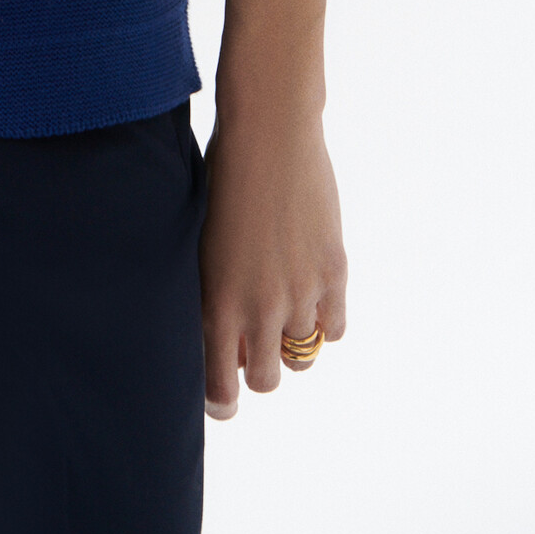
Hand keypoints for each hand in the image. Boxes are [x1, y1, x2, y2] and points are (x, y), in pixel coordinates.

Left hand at [198, 100, 346, 418]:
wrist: (267, 133)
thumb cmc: (219, 179)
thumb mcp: (199, 242)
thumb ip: (211, 293)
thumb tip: (219, 338)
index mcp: (215, 300)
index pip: (219, 385)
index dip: (221, 400)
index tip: (222, 400)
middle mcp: (258, 306)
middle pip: (266, 380)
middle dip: (258, 369)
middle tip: (254, 347)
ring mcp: (300, 292)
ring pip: (301, 355)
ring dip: (290, 340)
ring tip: (281, 307)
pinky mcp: (333, 273)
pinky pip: (335, 329)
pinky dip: (324, 321)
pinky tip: (310, 295)